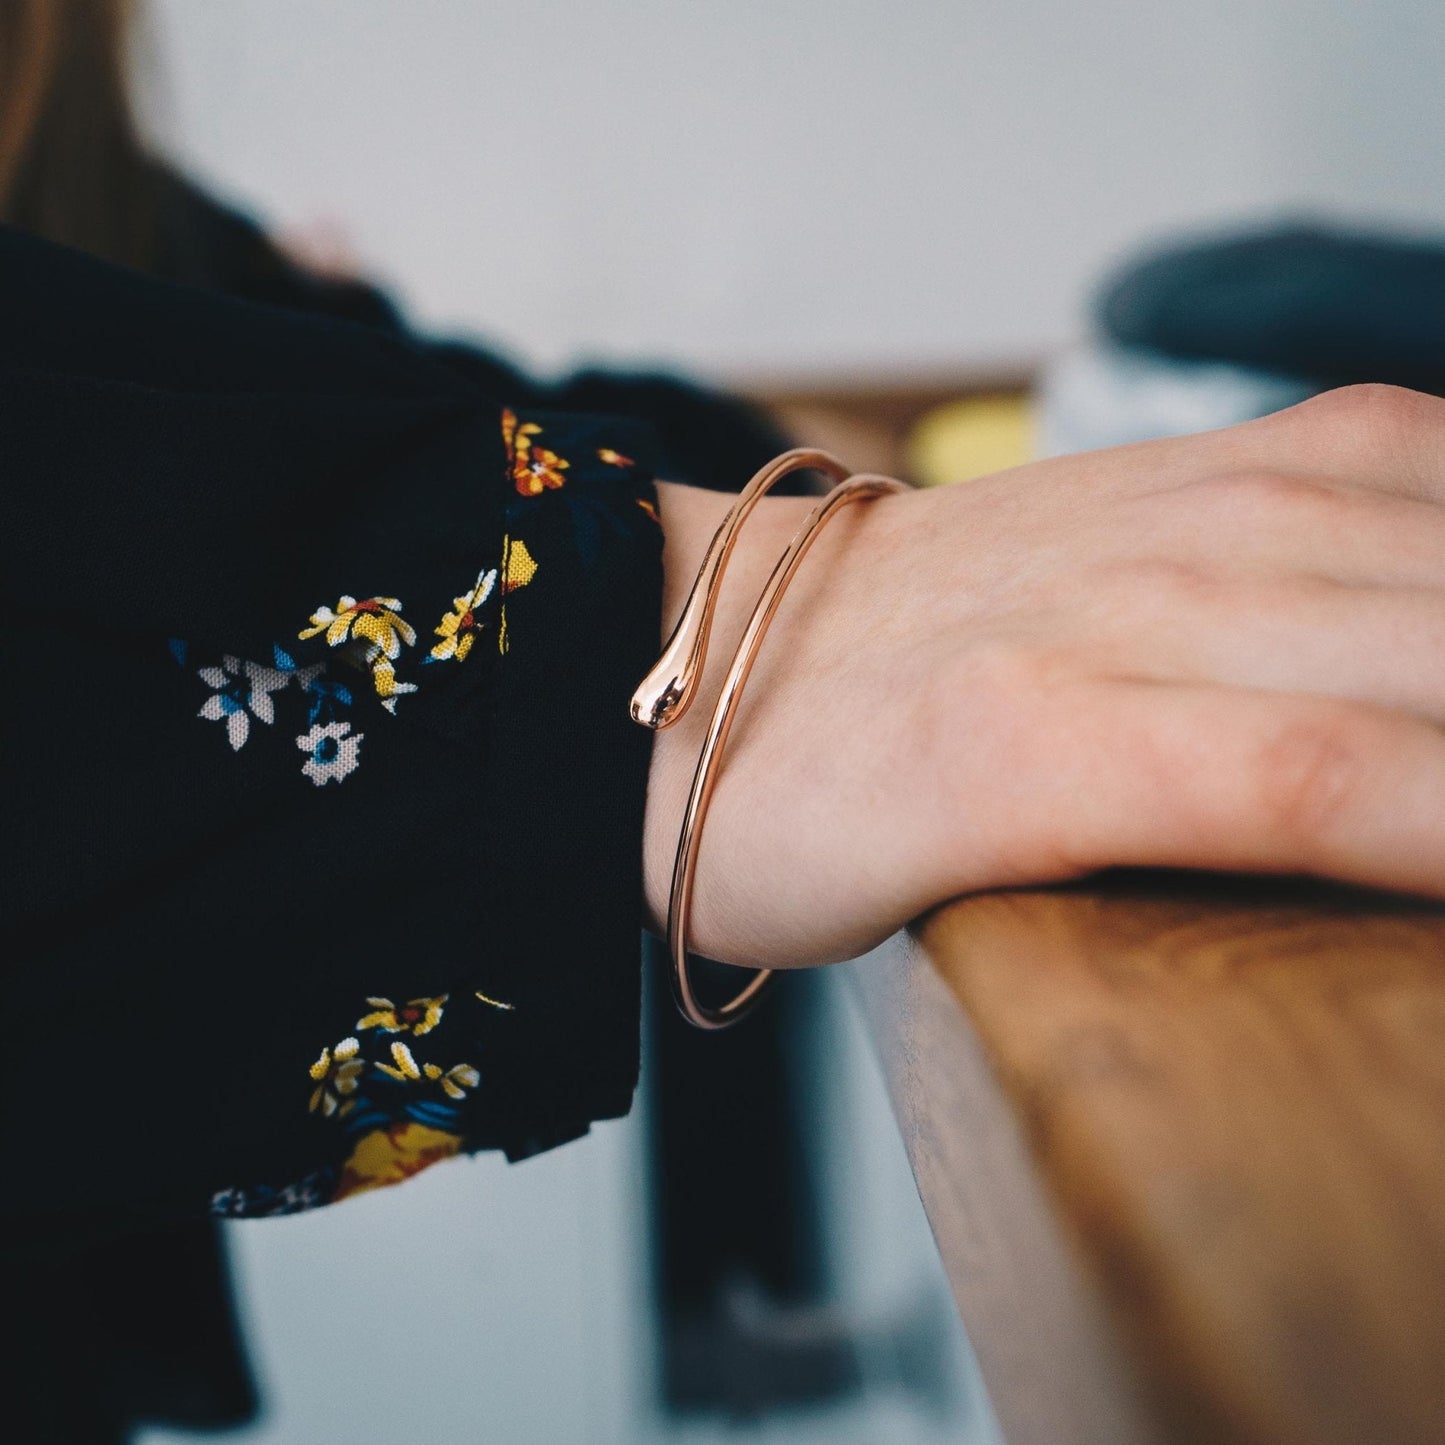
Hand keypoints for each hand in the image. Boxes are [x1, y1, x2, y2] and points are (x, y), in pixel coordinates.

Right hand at [645, 385, 1444, 968]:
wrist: (672, 670)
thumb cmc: (896, 658)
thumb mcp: (1127, 577)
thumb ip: (1293, 593)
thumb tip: (1414, 657)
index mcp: (1245, 478)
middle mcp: (1209, 527)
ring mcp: (1117, 626)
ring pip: (1439, 661)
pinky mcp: (1029, 747)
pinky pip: (1303, 770)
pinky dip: (1434, 809)